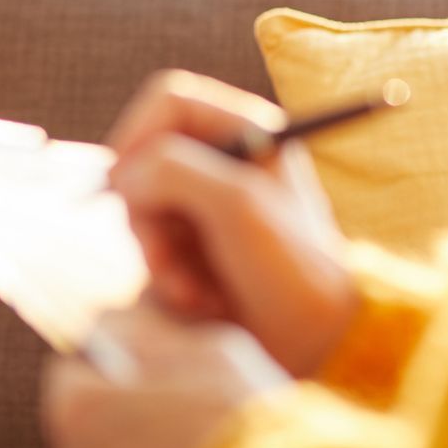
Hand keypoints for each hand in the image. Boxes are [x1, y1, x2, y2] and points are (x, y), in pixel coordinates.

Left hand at [41, 304, 289, 447]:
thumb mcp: (198, 346)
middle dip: (120, 427)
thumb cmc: (243, 418)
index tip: (147, 380)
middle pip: (85, 435)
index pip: (71, 375)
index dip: (109, 372)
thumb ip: (139, 332)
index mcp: (78, 408)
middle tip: (177, 427)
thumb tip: (107, 327)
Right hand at [107, 69, 360, 375]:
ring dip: (157, 255)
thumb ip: (173, 170)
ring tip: (192, 291)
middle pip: (145, 160)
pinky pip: (153, 250)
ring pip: (142, 209)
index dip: (138, 132)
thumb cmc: (294, 270)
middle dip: (146, 213)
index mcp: (248, 133)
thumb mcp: (237, 206)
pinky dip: (166, 278)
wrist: (323, 345)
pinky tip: (200, 301)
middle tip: (159, 254)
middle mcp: (225, 163)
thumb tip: (124, 175)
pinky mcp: (197, 249)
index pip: (169, 102)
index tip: (124, 181)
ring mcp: (208, 207)